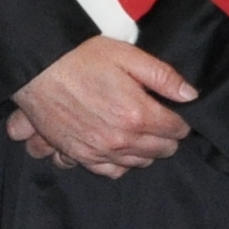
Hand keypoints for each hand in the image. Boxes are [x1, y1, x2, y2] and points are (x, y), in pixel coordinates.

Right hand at [8, 35, 196, 175]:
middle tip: (163, 125)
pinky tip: (121, 151)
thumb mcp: (128, 56)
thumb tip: (190, 95)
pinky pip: (110, 172)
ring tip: (144, 137)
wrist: (38, 67)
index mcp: (138, 114)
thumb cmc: (82, 57)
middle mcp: (121, 139)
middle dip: (167, 138)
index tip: (177, 115)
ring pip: (138, 163)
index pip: (176, 130)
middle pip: (161, 150)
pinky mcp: (79, 155)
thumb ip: (163, 77)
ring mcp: (99, 150)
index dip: (180, 122)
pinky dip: (121, 165)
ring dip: (146, 152)